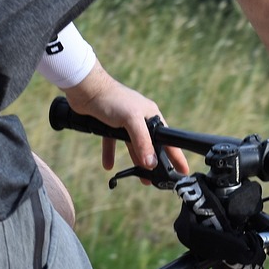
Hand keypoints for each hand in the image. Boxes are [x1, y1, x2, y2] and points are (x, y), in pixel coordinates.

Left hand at [61, 65, 188, 174]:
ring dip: (135, 161)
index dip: (175, 155)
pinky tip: (108, 166)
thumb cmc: (112, 99)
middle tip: (160, 179)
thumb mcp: (131, 120)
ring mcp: (124, 122)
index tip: (182, 169)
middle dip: (154, 163)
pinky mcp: (109, 125)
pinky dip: (111, 153)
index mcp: (151, 115)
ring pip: (133, 146)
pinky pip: (113, 143)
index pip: (167, 140)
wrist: (86, 89)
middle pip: (150, 145)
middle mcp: (140, 119)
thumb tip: (151, 163)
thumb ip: (142, 142)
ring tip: (141, 178)